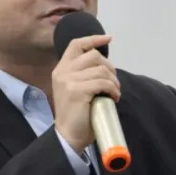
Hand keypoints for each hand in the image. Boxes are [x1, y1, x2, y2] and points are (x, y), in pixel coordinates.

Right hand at [51, 34, 118, 151]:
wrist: (68, 136)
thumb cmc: (76, 114)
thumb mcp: (75, 88)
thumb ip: (83, 74)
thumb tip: (105, 66)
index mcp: (61, 69)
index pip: (76, 44)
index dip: (94, 39)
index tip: (108, 38)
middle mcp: (63, 71)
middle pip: (94, 56)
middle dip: (110, 67)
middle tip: (113, 82)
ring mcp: (69, 80)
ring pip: (101, 70)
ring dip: (113, 81)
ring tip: (114, 92)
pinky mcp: (78, 90)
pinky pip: (103, 82)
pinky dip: (113, 89)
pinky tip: (114, 97)